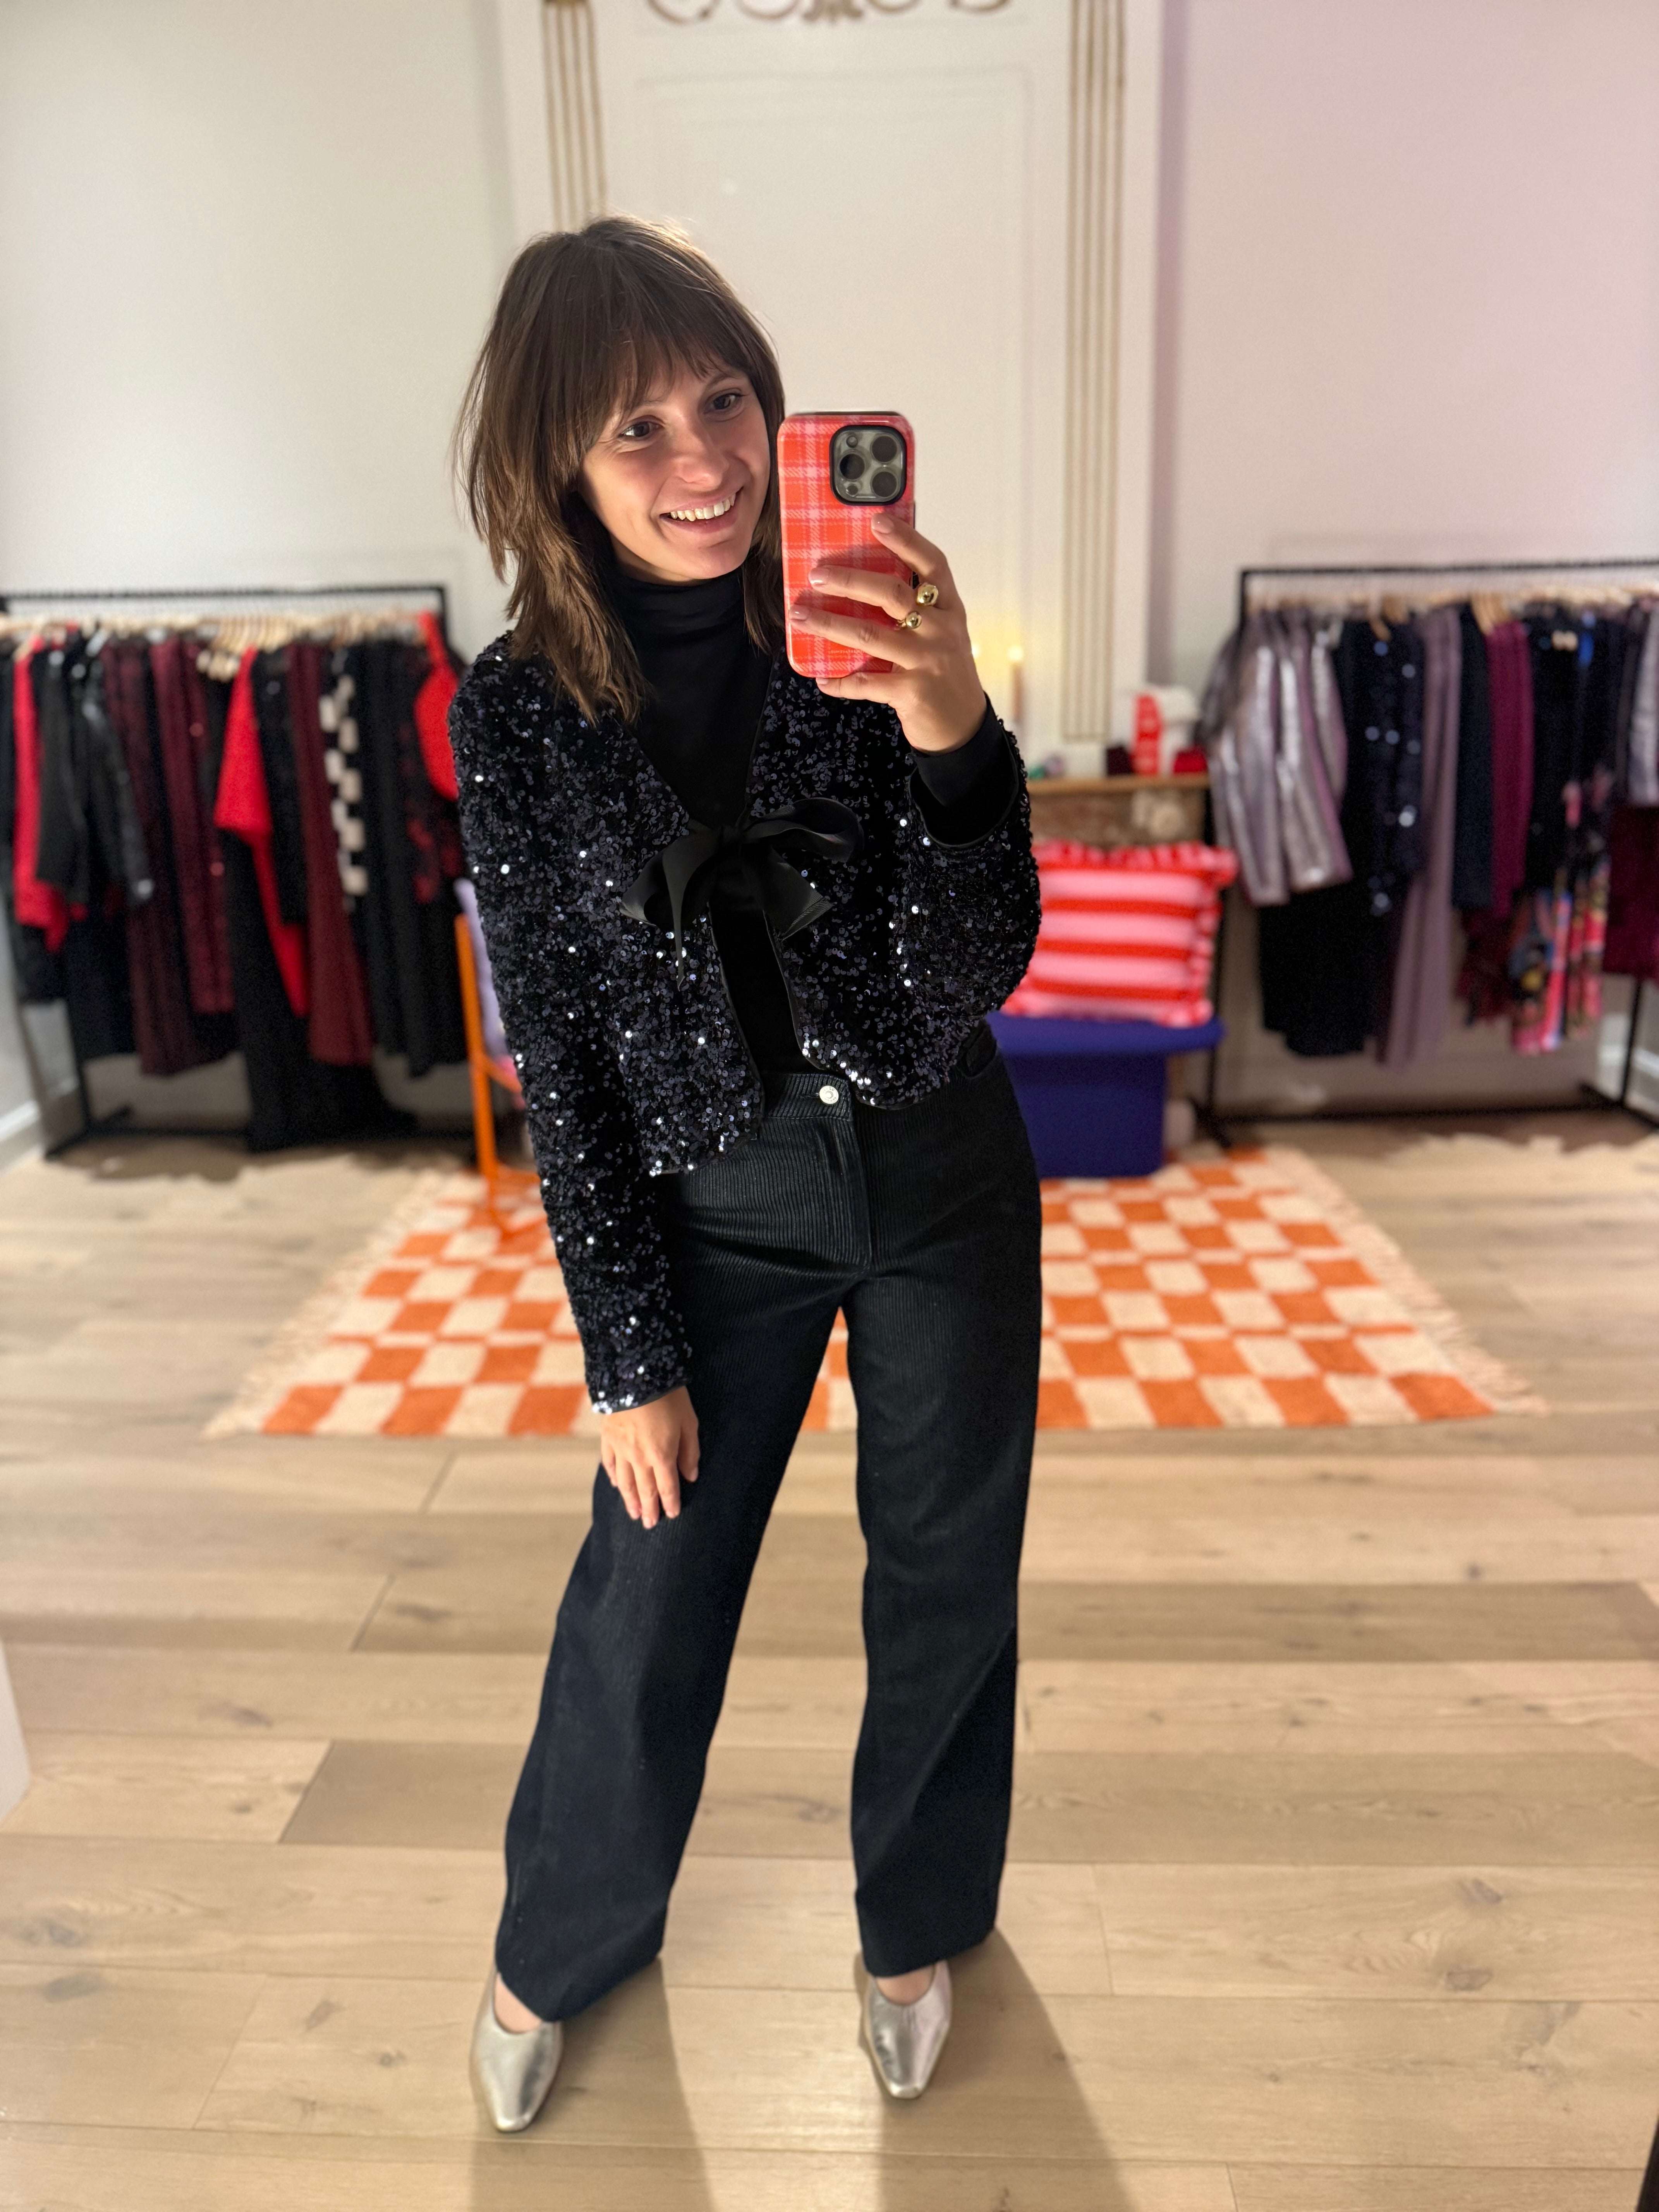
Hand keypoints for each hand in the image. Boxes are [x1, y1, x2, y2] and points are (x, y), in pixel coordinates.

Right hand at [598, 1384, 698, 1529]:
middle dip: (649, 1508)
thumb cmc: (668, 1396)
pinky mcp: (608, 1436)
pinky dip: (613, 1476)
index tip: (672, 1515)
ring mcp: (620, 1448)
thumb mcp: (689, 1421)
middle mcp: (639, 1457)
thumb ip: (690, 1451)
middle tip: (650, 1524)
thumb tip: (691, 1475)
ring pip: (625, 1481)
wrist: (635, 1373)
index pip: (667, 1487)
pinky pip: (609, 1463)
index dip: (671, 1503)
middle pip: (645, 1489)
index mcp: (662, 1455)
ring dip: (630, 1500)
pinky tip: (616, 1485)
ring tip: (634, 1514)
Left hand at [792, 514, 986, 755]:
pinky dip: (839, 680)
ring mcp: (927, 662)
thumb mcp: (941, 634)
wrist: (963, 727)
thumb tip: (863, 582)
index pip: (932, 565)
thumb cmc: (944, 673)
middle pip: (892, 593)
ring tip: (800, 615)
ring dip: (828, 624)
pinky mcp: (911, 692)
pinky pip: (866, 682)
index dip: (907, 540)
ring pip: (869, 634)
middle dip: (850, 580)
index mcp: (949, 610)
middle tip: (817, 573)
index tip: (877, 521)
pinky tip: (821, 677)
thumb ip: (916, 610)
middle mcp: (941, 630)